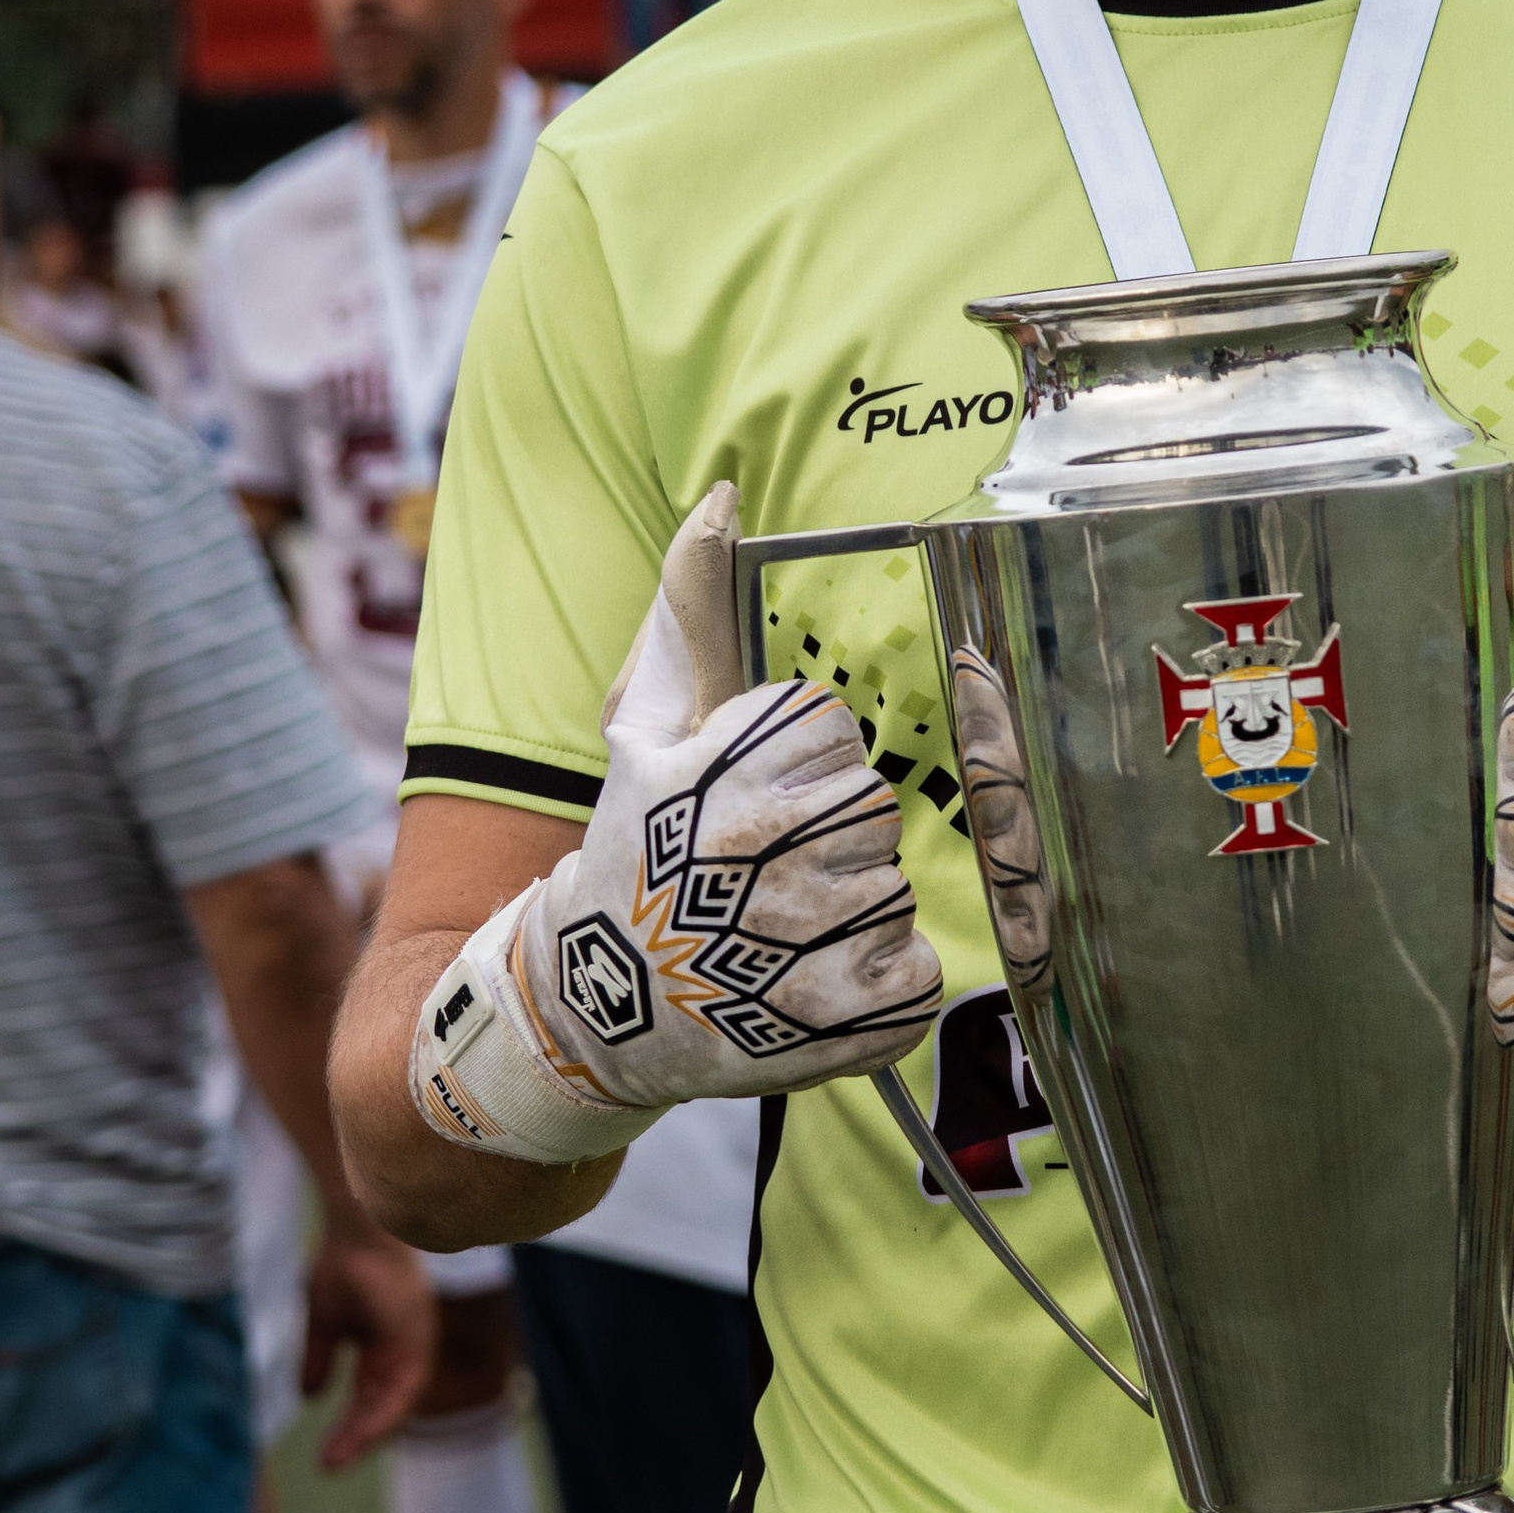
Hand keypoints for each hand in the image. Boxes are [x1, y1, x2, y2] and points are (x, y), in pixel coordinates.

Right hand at [299, 1228, 435, 1469]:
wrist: (358, 1230)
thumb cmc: (342, 1266)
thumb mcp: (323, 1323)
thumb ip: (320, 1359)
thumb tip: (308, 1397)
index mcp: (382, 1349)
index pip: (369, 1398)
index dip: (350, 1427)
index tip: (326, 1457)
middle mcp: (402, 1351)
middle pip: (382, 1407)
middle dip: (355, 1439)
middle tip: (327, 1467)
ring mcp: (414, 1346)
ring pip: (395, 1405)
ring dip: (366, 1434)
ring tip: (337, 1460)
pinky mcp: (419, 1339)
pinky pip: (405, 1388)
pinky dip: (382, 1414)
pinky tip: (360, 1432)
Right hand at [411, 485, 942, 1162]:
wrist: (598, 1009)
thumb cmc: (632, 850)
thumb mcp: (645, 726)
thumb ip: (689, 607)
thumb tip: (723, 493)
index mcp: (725, 773)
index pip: (831, 732)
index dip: (798, 763)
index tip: (752, 797)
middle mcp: (764, 853)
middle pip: (871, 807)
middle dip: (826, 833)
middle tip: (762, 868)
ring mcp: (804, 941)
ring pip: (895, 886)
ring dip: (849, 907)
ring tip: (774, 926)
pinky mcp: (842, 1019)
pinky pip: (914, 972)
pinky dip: (879, 982)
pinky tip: (809, 977)